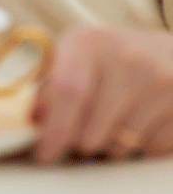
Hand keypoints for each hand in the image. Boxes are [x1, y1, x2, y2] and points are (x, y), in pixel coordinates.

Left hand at [32, 24, 172, 161]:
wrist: (169, 53)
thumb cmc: (111, 57)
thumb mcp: (77, 55)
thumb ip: (51, 83)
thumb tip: (34, 118)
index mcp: (89, 41)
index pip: (68, 90)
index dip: (54, 128)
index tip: (45, 152)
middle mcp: (125, 58)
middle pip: (92, 128)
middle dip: (79, 142)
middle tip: (79, 135)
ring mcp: (159, 82)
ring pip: (120, 144)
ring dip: (109, 145)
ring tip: (111, 121)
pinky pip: (150, 148)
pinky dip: (140, 145)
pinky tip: (138, 122)